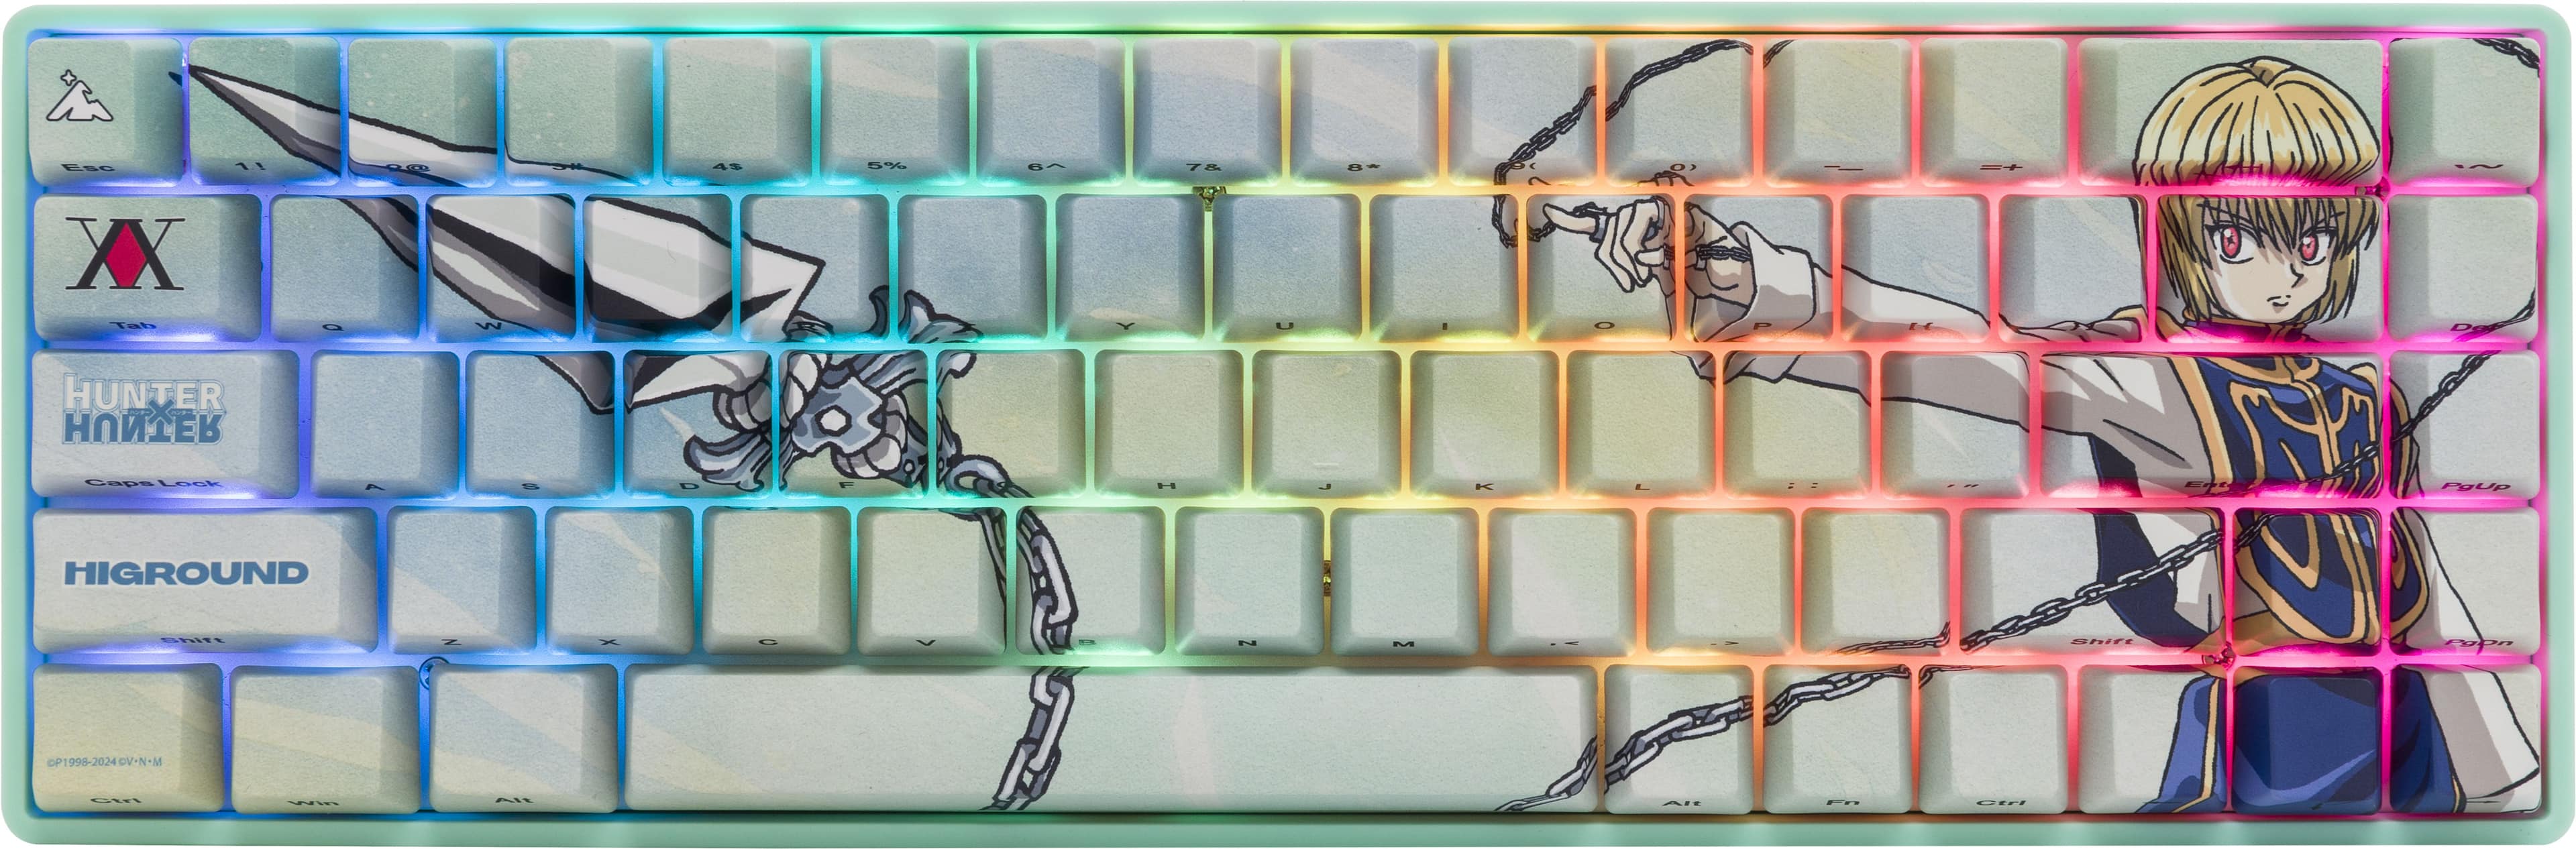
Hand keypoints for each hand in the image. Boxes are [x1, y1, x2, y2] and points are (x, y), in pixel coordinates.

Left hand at [1539, 199, 1667, 292]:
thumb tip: (1597, 254)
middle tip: (1632, 284)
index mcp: (1614, 227)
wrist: (1692, 244)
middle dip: (1620, 270)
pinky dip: (1649, 257)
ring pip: (1623, 246)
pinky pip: (1640, 242)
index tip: (1547, 211)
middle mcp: (1621, 215)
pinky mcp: (1652, 208)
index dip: (1567, 219)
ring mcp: (1635, 209)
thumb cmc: (1661, 257)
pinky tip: (1657, 256)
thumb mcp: (1637, 263)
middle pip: (1608, 247)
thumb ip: (1620, 264)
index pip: (1586, 223)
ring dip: (1635, 268)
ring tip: (1644, 277)